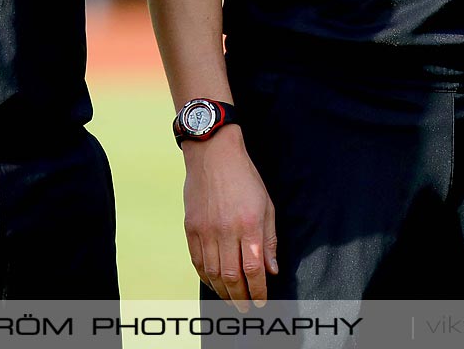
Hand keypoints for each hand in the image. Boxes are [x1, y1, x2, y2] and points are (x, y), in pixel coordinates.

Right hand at [182, 128, 278, 308]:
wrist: (213, 154)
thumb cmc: (245, 178)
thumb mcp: (266, 205)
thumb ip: (269, 240)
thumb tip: (272, 270)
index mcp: (249, 225)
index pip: (253, 269)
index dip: (258, 291)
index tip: (262, 302)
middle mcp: (226, 230)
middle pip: (231, 277)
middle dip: (240, 298)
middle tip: (246, 308)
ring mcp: (205, 230)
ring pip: (212, 273)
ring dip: (222, 292)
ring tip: (231, 300)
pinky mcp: (191, 228)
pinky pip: (197, 261)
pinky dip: (205, 277)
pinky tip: (213, 284)